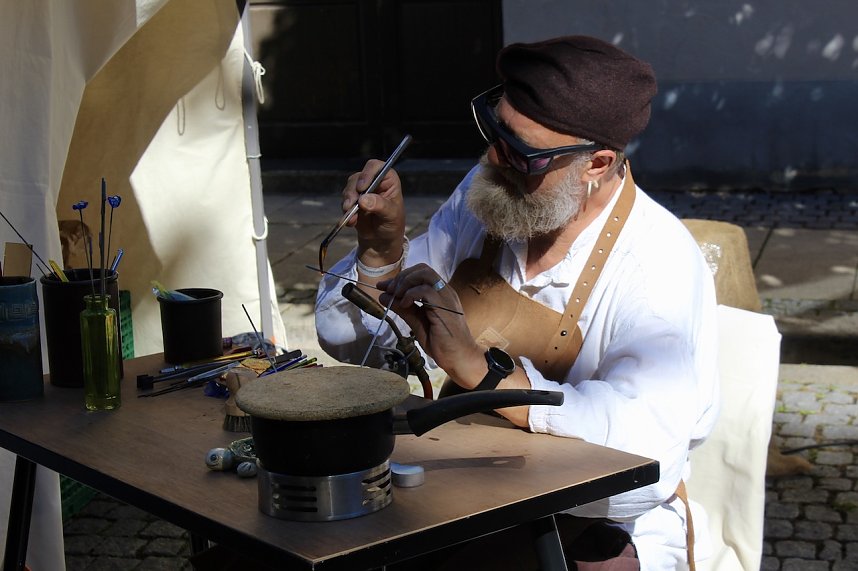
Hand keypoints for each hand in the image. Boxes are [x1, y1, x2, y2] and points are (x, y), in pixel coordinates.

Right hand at [343, 160, 405, 265]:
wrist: (381, 241)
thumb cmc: (392, 225)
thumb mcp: (391, 216)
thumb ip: (380, 206)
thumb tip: (363, 199)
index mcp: (388, 179)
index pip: (375, 167)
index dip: (367, 174)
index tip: (362, 188)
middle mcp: (374, 181)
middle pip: (357, 178)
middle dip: (352, 192)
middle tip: (351, 205)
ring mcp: (361, 191)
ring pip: (349, 189)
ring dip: (348, 202)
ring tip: (352, 217)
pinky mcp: (352, 201)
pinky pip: (344, 201)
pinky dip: (346, 212)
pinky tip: (351, 222)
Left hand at [378, 264, 485, 388]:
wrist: (460, 358)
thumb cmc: (442, 344)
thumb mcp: (417, 323)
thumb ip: (404, 309)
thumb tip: (384, 296)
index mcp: (440, 294)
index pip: (420, 274)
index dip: (400, 278)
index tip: (384, 287)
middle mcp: (445, 291)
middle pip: (422, 269)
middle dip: (402, 277)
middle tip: (390, 291)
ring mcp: (446, 298)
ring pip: (425, 274)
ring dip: (406, 282)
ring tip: (397, 296)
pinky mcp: (444, 307)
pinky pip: (426, 290)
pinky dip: (411, 294)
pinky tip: (405, 305)